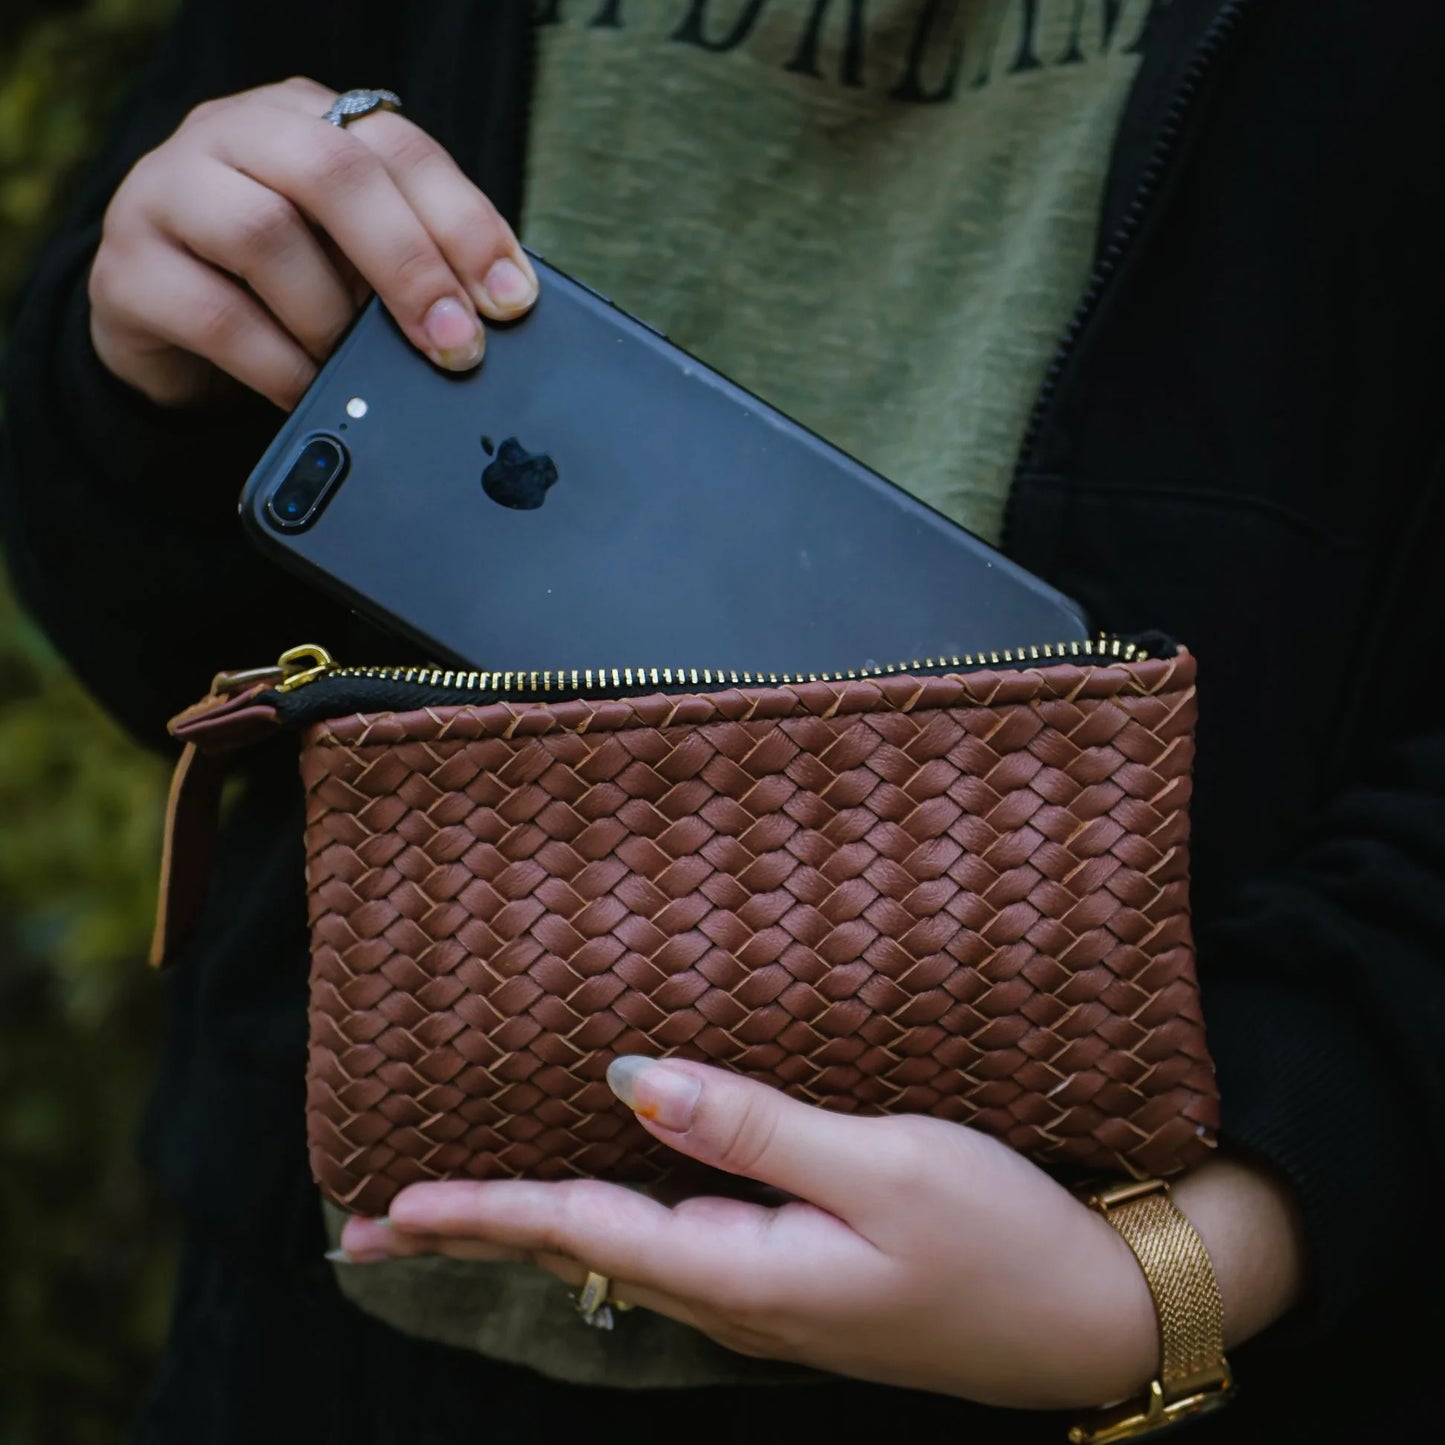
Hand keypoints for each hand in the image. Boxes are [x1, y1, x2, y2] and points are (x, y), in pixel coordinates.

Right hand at [89, 77, 536, 410]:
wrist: (164, 330)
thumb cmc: (281, 287)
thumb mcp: (351, 259)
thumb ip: (410, 261)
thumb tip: (493, 317)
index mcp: (306, 119)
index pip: (398, 147)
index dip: (464, 223)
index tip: (510, 300)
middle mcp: (233, 134)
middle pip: (332, 174)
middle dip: (410, 266)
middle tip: (453, 345)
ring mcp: (168, 192)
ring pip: (265, 232)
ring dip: (333, 317)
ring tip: (358, 367)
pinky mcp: (128, 269)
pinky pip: (217, 317)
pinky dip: (282, 367)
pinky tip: (311, 393)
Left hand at [336, 1059, 1302, 1408]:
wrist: (1093, 1315)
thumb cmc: (998, 1235)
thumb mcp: (881, 1166)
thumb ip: (753, 1126)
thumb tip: (634, 1081)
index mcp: (750, 1272)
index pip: (585, 1233)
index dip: (486, 1211)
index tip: (389, 1209)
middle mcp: (743, 1293)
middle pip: (585, 1251)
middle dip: (482, 1232)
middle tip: (378, 1227)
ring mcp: (772, 1290)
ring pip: (626, 1249)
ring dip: (539, 1225)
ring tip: (465, 1207)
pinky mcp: (802, 1274)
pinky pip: (680, 1241)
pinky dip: (611, 1219)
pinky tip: (603, 1201)